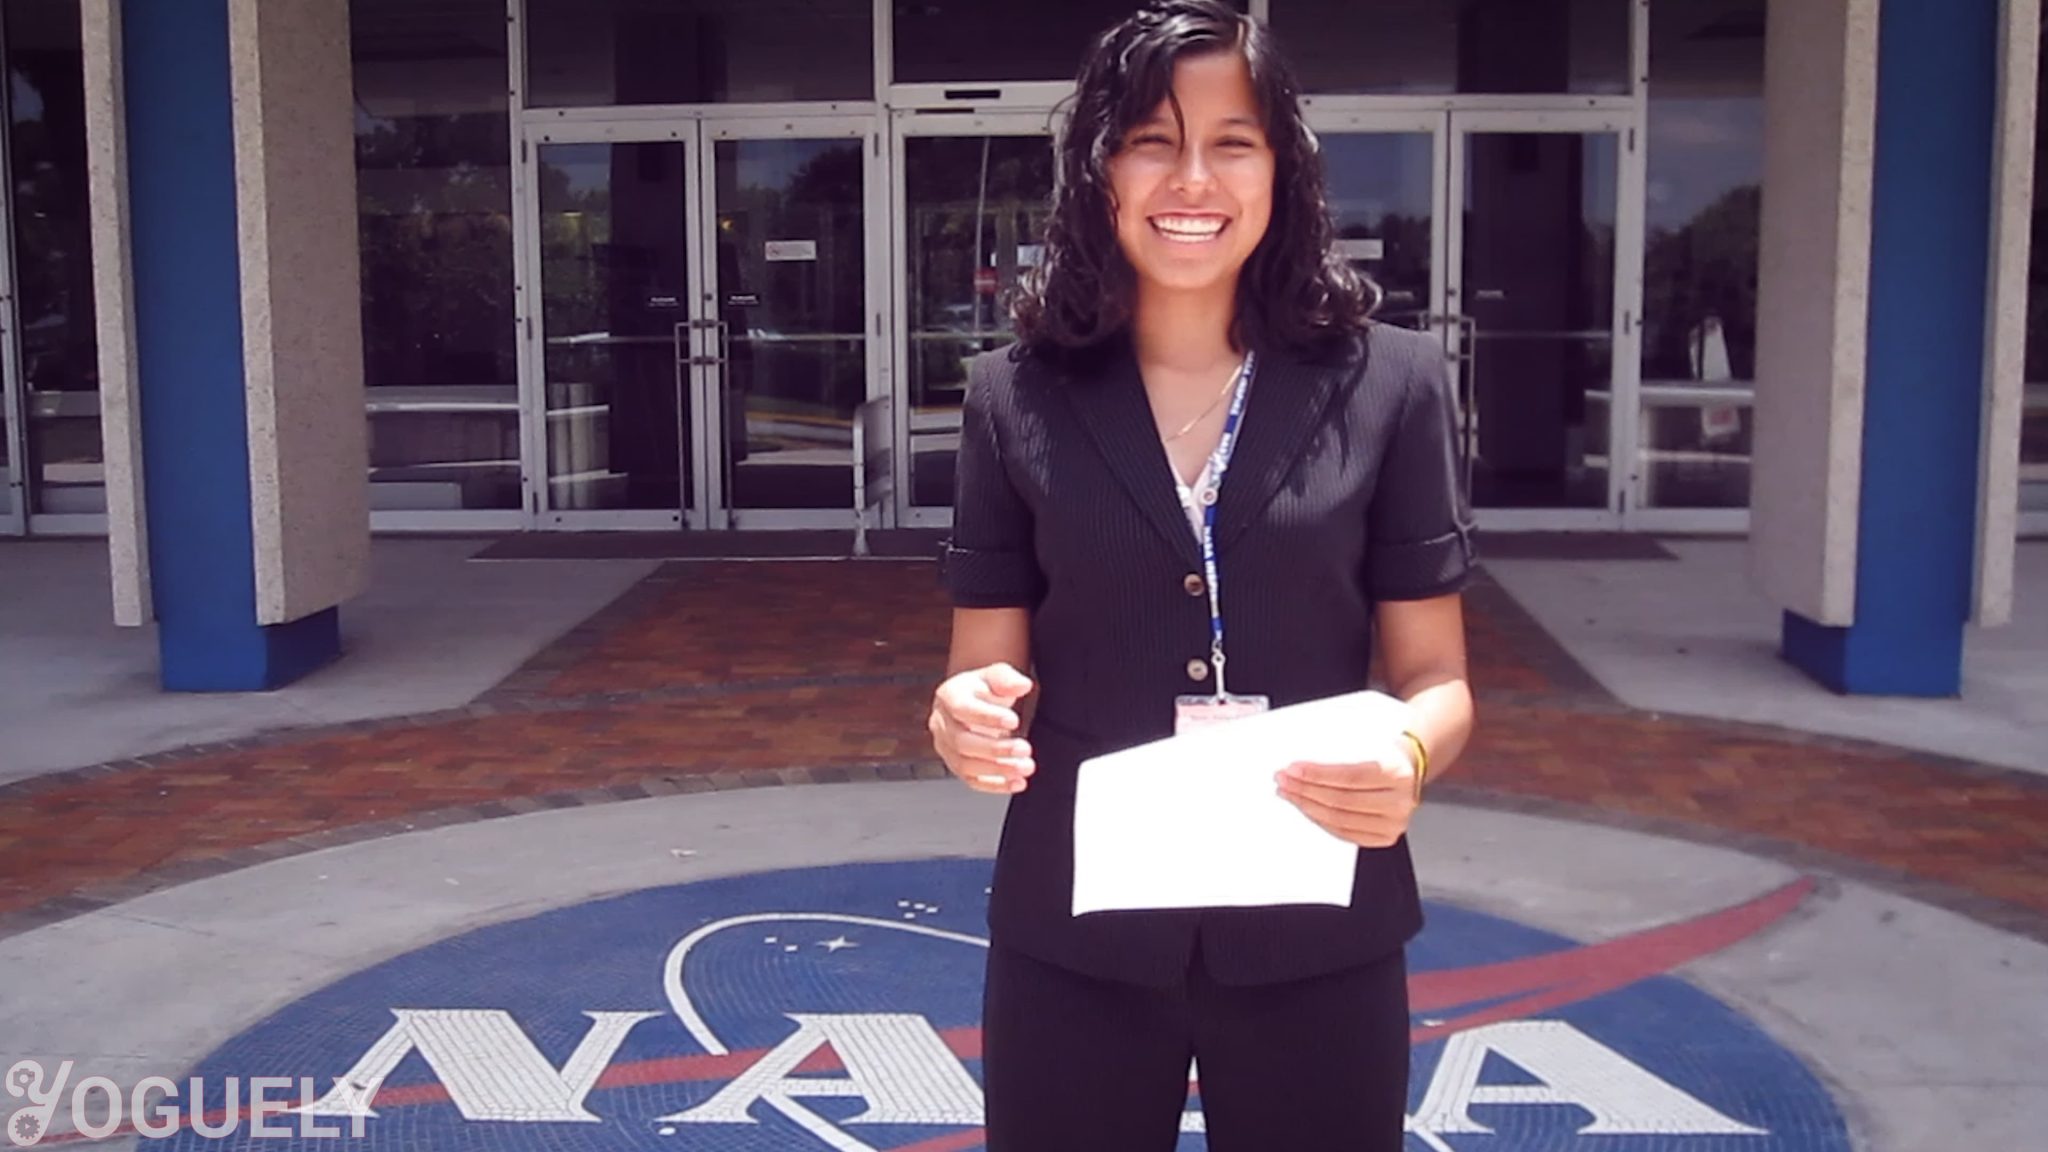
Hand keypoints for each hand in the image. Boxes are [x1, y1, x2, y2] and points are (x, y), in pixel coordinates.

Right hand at [929, 663, 1036, 795]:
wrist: (976, 702)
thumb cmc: (985, 689)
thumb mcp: (996, 675)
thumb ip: (1007, 678)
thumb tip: (1022, 685)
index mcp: (949, 696)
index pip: (962, 709)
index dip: (987, 717)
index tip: (1013, 721)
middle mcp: (942, 724)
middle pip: (962, 742)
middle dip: (995, 749)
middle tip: (1023, 748)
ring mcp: (947, 748)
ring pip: (965, 765)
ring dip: (997, 769)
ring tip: (1025, 766)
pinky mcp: (957, 766)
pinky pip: (972, 781)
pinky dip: (995, 785)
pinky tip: (1017, 782)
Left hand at [1275, 745, 1419, 848]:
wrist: (1411, 767)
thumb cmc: (1386, 751)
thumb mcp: (1371, 742)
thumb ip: (1342, 751)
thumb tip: (1302, 762)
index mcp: (1397, 772)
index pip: (1349, 776)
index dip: (1317, 774)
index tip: (1293, 768)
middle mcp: (1399, 801)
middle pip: (1341, 800)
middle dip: (1305, 790)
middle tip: (1283, 779)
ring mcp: (1393, 823)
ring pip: (1338, 820)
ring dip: (1306, 806)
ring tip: (1288, 793)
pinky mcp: (1384, 837)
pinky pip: (1344, 833)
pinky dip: (1319, 820)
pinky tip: (1305, 808)